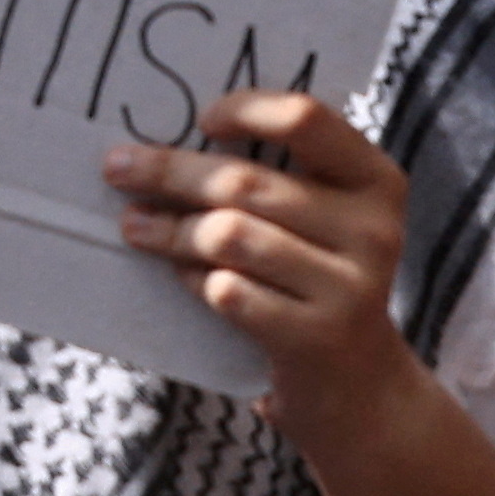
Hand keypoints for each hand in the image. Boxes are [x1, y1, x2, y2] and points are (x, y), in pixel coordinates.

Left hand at [103, 89, 411, 428]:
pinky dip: (192, 278)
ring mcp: (349, 287)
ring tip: (134, 224)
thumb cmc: (319, 279)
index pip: (306, 119)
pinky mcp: (315, 336)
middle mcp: (373, 229)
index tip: (201, 120)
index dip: (247, 110)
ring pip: (228, 236)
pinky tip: (179, 273)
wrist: (357, 385)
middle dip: (170, 172)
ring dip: (170, 229)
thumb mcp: (326, 220)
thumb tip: (171, 139)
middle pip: (246, 182)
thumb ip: (278, 177)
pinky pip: (228, 291)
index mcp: (376, 180)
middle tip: (118, 167)